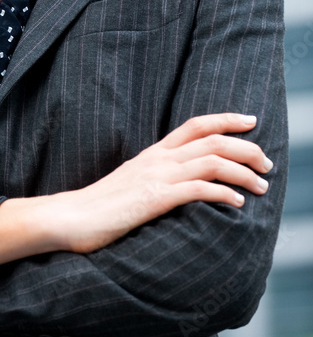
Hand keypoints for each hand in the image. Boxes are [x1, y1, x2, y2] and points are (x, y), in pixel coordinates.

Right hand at [50, 112, 271, 254]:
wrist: (70, 217)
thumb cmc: (100, 207)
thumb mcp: (131, 184)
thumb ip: (154, 177)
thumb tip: (178, 184)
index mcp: (153, 152)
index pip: (195, 125)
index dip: (226, 119)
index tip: (251, 121)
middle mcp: (157, 158)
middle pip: (212, 139)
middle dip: (246, 147)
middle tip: (266, 162)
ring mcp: (156, 176)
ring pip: (212, 161)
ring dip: (243, 171)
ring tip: (261, 186)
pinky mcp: (154, 198)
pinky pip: (198, 189)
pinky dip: (224, 193)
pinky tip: (236, 202)